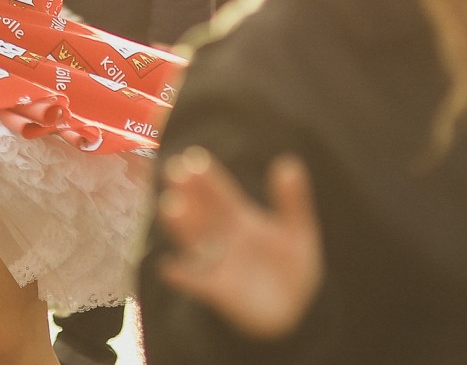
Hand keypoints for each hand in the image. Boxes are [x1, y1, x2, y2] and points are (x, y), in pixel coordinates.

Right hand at [156, 148, 321, 340]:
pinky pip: (196, 283)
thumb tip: (289, 163)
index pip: (220, 194)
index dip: (207, 179)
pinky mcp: (217, 291)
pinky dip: (183, 277)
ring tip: (170, 207)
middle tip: (174, 173)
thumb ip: (293, 200)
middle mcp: (222, 237)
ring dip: (182, 226)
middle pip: (202, 213)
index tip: (193, 159)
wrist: (292, 308)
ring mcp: (217, 263)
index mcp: (240, 218)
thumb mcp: (297, 229)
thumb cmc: (292, 263)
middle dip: (189, 194)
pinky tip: (168, 268)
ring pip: (196, 241)